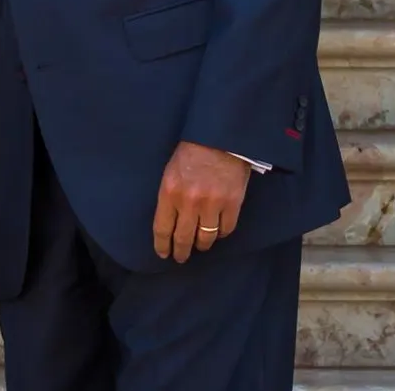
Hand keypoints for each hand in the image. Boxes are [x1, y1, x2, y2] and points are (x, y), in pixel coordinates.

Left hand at [152, 141, 251, 262]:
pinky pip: (226, 229)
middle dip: (181, 251)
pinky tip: (218, 232)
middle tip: (180, 257)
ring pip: (206, 238)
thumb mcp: (171, 171)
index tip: (163, 253)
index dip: (162, 245)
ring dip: (202, 245)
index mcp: (169, 192)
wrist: (221, 137)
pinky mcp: (232, 203)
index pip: (162, 229)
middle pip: (183, 238)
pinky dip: (221, 233)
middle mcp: (189, 202)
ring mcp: (212, 204)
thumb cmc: (192, 151)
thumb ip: (170, 196)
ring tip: (200, 246)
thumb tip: (170, 221)